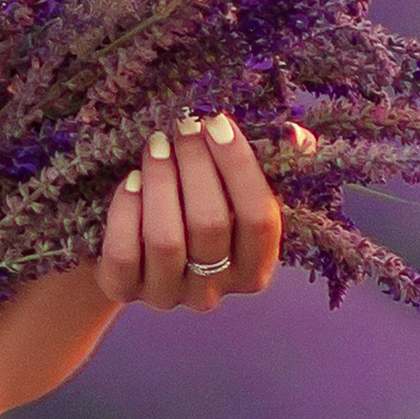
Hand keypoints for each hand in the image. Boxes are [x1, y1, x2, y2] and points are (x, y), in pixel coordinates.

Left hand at [94, 113, 295, 314]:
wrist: (139, 247)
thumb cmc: (200, 209)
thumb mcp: (238, 193)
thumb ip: (276, 165)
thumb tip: (295, 134)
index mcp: (255, 268)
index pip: (259, 219)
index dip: (240, 167)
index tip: (218, 123)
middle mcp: (215, 290)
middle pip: (210, 224)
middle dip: (195, 165)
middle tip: (183, 126)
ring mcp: (168, 295)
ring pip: (166, 239)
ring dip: (161, 182)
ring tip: (156, 146)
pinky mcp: (126, 290)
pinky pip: (124, 253)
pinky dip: (126, 211)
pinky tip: (131, 181)